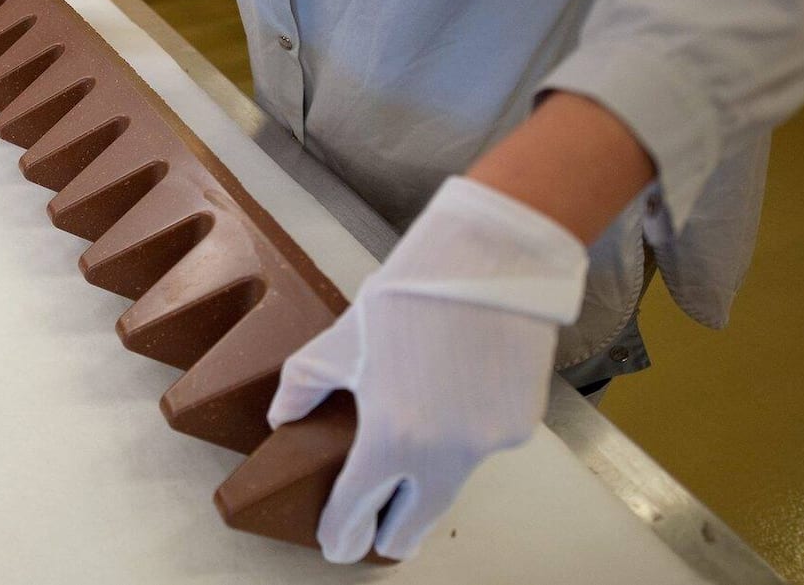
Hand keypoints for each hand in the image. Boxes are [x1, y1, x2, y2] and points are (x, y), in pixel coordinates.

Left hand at [268, 176, 587, 562]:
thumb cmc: (411, 294)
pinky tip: (450, 414)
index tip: (335, 543)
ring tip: (407, 478)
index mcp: (392, 436)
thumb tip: (283, 415)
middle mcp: (445, 453)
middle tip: (374, 536)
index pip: (358, 506)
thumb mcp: (341, 339)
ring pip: (450, 485)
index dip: (341, 531)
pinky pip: (481, 449)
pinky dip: (461, 444)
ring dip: (425, 487)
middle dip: (389, 534)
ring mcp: (489, 443)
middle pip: (413, 521)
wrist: (489, 260)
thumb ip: (304, 385)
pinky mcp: (520, 425)